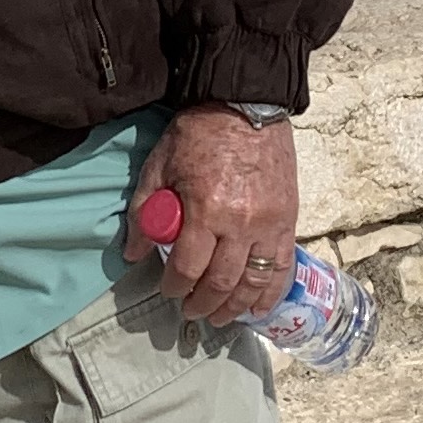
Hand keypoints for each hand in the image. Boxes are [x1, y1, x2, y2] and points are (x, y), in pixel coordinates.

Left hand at [131, 107, 297, 326]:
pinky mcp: (288, 221)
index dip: (174, 287)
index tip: (167, 290)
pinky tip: (258, 308)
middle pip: (220, 283)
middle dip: (202, 303)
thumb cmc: (199, 134)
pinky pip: (281, 267)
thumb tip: (134, 253)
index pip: (186, 267)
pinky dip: (269, 293)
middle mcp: (240, 224)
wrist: (245, 105)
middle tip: (190, 310)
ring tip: (220, 317)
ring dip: (235, 307)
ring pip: (253, 282)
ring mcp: (269, 225)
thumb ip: (146, 212)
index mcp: (206, 210)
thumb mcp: (160, 167)